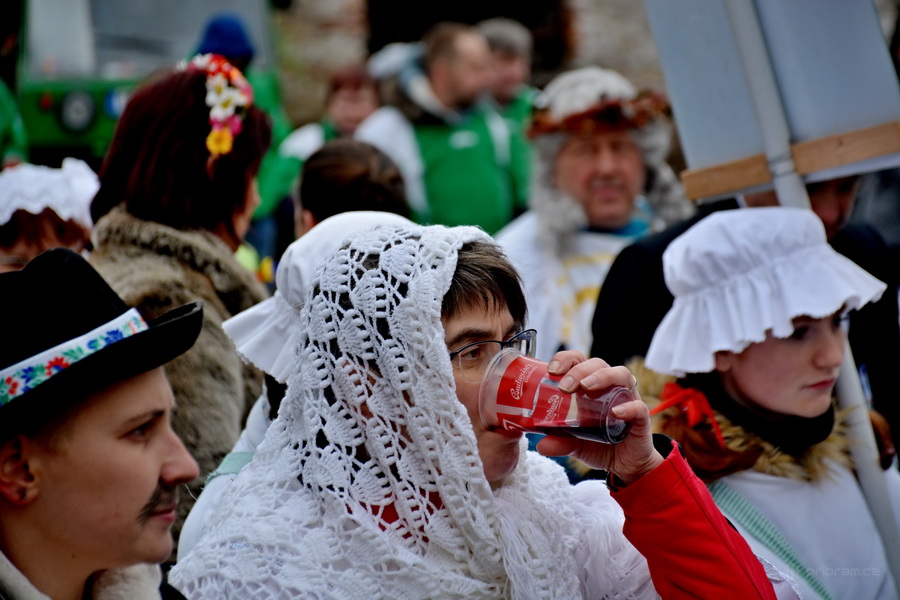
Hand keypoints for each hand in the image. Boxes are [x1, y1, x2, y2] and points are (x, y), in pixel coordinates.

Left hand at [535, 350, 663, 485]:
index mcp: (589, 388)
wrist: (625, 465)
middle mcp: (608, 388)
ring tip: (587, 387)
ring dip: (603, 376)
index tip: (552, 370)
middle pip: (598, 364)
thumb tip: (541, 446)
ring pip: (621, 374)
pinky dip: (628, 407)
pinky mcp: (641, 417)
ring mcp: (626, 399)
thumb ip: (560, 442)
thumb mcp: (574, 444)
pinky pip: (638, 406)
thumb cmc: (600, 445)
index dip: (566, 359)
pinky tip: (615, 412)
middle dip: (579, 370)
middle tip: (565, 386)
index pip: (578, 361)